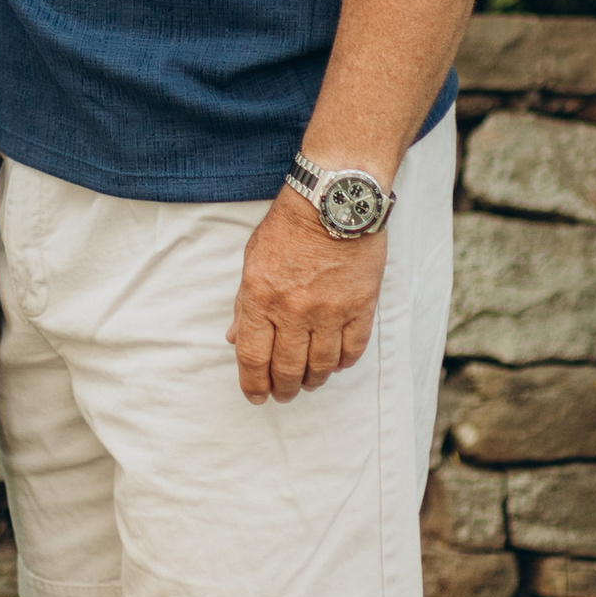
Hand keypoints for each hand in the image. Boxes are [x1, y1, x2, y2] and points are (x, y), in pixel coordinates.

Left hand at [228, 189, 385, 404]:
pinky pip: (352, 350)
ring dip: (312, 380)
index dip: (252, 383)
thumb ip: (244, 304)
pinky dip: (342, 363)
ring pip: (321, 366)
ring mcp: (330, 311)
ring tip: (308, 382)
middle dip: (282, 389)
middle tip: (282, 394)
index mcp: (260, 298)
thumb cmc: (288, 227)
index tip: (255, 395)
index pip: (252, 356)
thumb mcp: (253, 261)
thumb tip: (235, 338)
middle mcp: (293, 310)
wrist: (333, 201)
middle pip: (286, 369)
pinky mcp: (360, 307)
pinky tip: (335, 363)